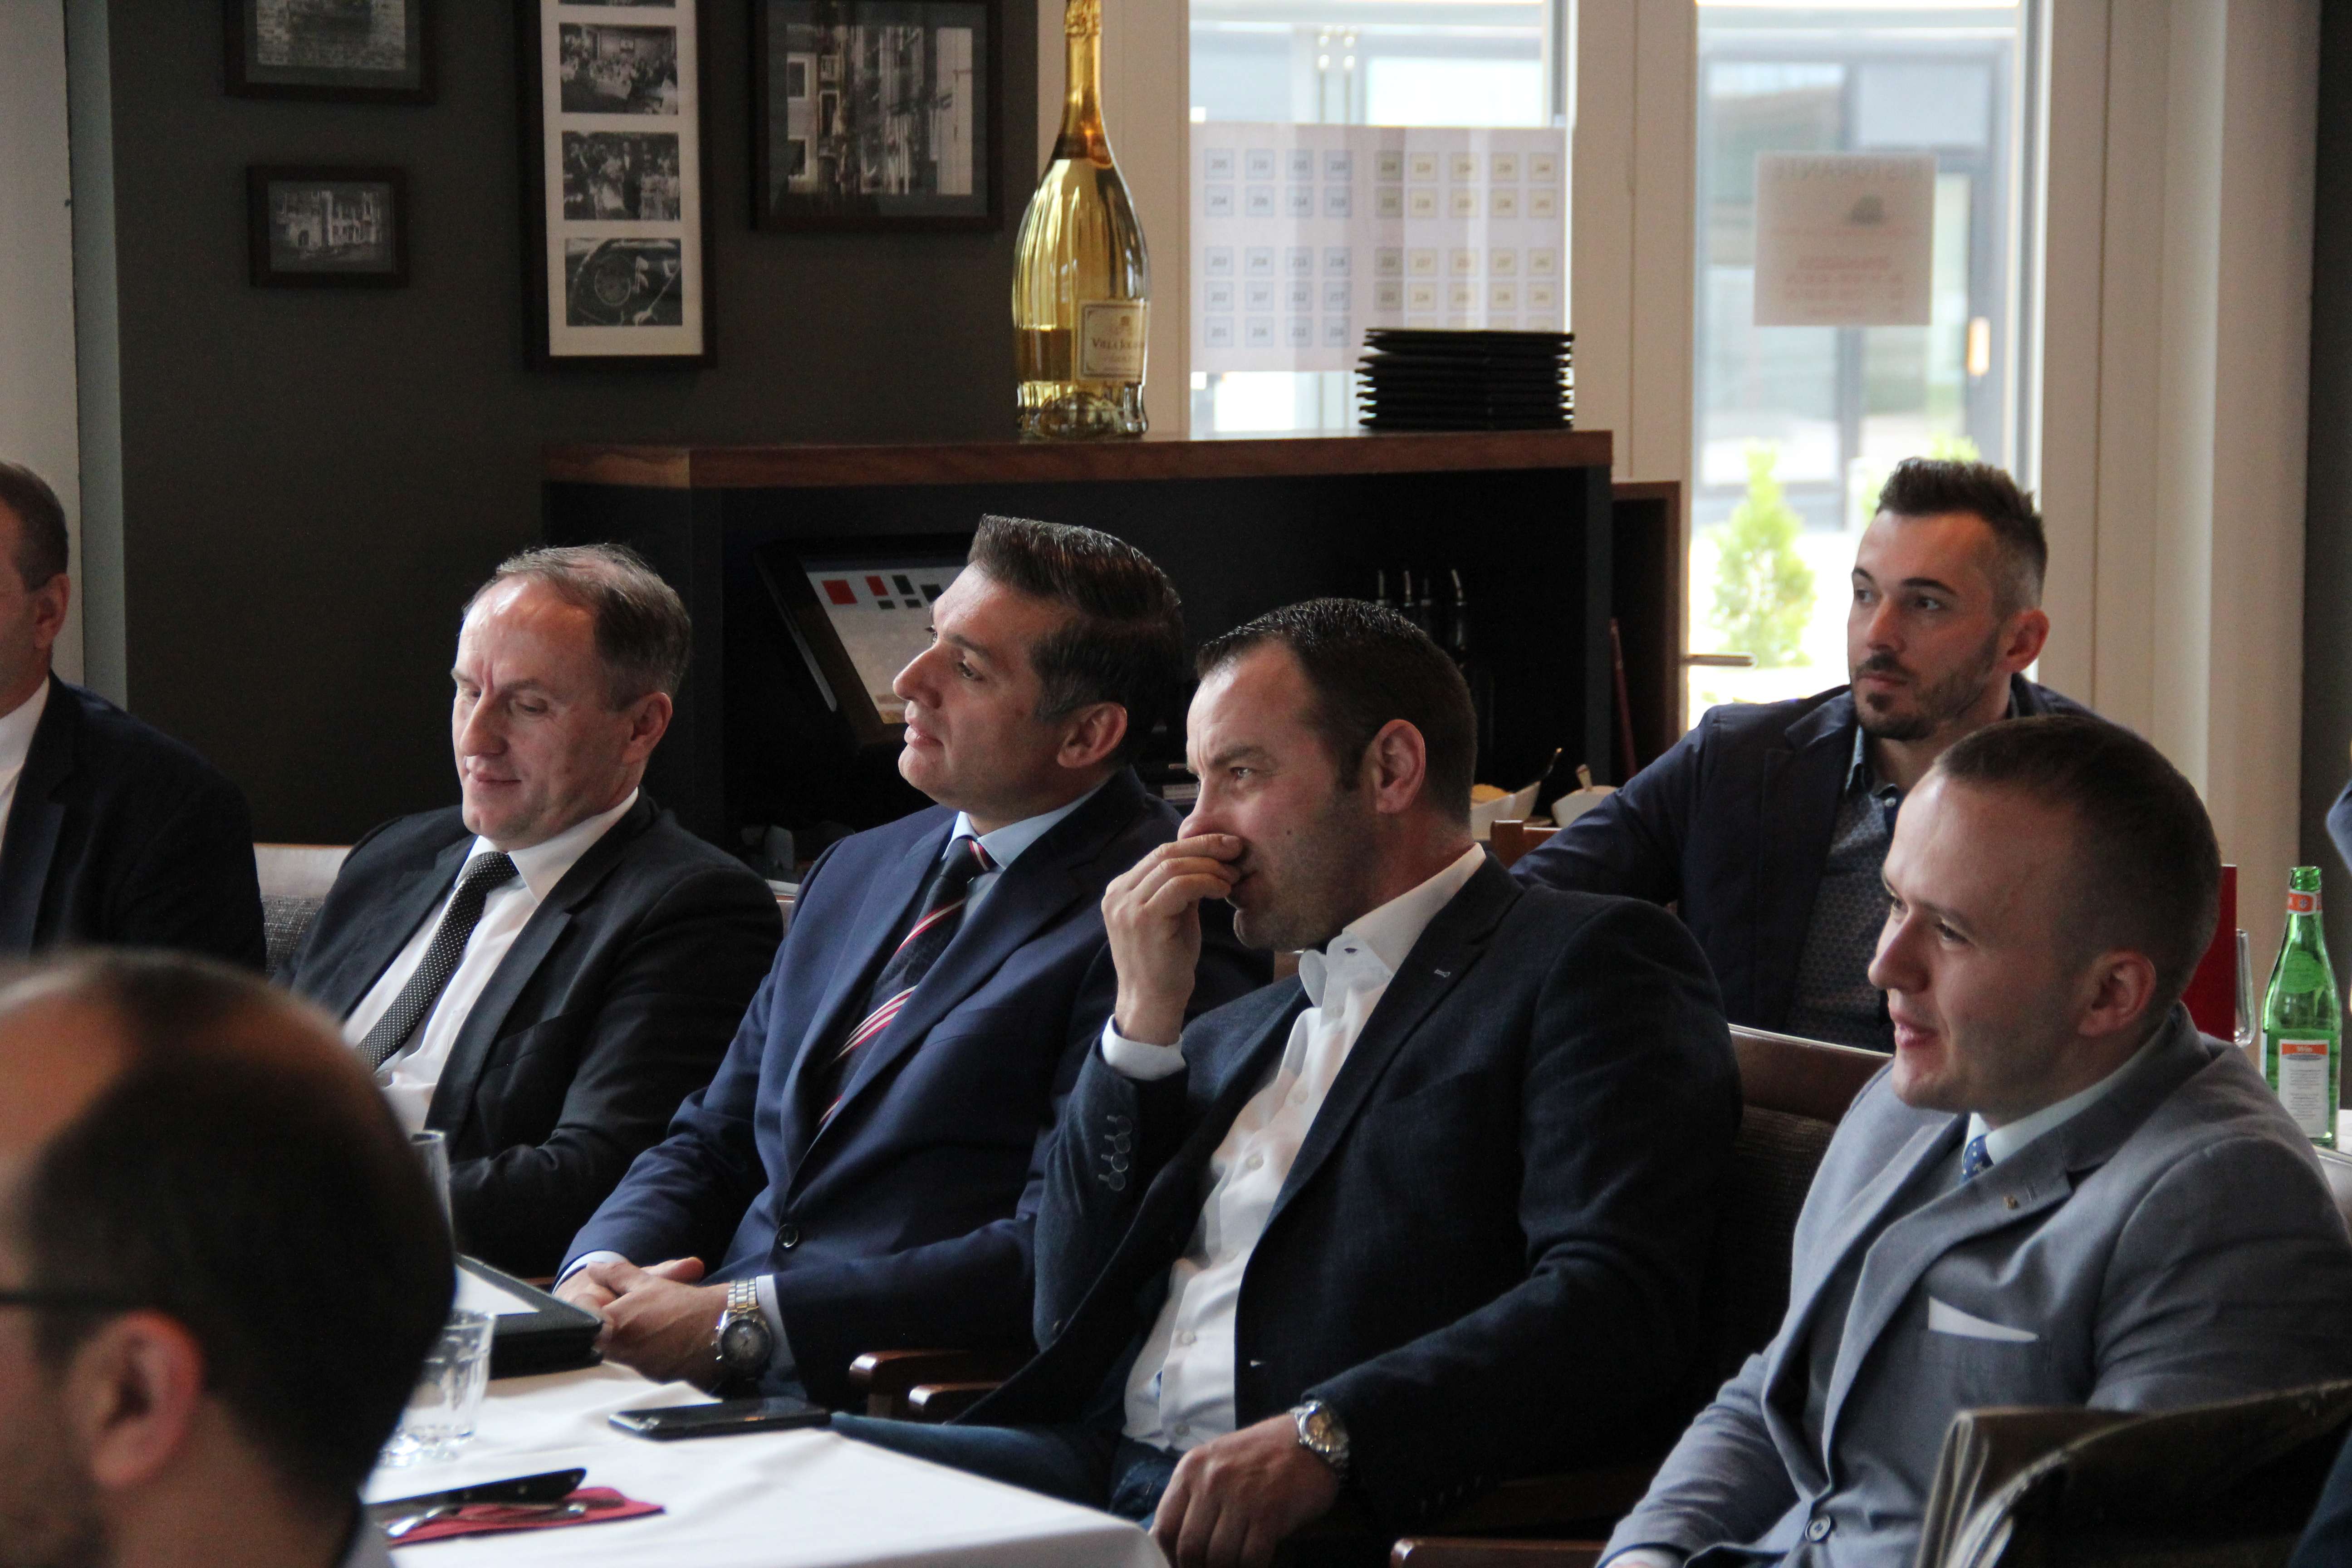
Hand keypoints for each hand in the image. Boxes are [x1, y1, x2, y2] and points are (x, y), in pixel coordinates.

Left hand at [579, 1256, 726, 1386]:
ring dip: (623, 1344)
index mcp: (614, 1323)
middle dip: (606, 1328)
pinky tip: (658, 1347)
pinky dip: (640, 1358)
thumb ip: (615, 1275)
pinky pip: (634, 1371)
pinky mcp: (650, 1382)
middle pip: (596, 1341)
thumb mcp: (647, 1283)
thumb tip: (593, 1268)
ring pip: (614, 1357)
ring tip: (647, 1332)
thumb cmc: (683, 1303)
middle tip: (627, 1318)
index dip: (589, 1307)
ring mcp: (634, 1370)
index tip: (602, 1302)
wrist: (720, 1328)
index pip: (582, 1317)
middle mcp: (620, 1351)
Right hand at [1102, 836, 1241, 1045]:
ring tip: (1232, 876)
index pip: (1160, 853)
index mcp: (1121, 890)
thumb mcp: (1172, 916)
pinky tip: (1223, 890)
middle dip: (1205, 847)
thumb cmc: (1165, 963)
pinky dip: (1206, 882)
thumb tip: (1207, 861)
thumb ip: (1180, 889)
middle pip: (1165, 853)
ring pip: (1172, 866)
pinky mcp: (1143, 919)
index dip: (1196, 844)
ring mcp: (1127, 906)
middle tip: (1236, 849)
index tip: (1226, 846)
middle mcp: (1118, 894)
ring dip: (1209, 866)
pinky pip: (1179, 886)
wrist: (1151, 1003)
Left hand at [1150, 1413, 1341, 1567]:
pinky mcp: (1270, 1513)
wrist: (1313, 1437)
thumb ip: (1195, 1496)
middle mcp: (1211, 1481)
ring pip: (1219, 1558)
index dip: (1169, 1558)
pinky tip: (1255, 1565)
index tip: (1181, 1567)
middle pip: (1190, 1548)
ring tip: (1233, 1567)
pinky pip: (1251, 1559)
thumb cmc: (1262, 1453)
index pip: (1163, 1527)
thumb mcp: (1217, 1463)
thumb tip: (1176, 1545)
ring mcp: (1241, 1497)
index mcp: (1191, 1468)